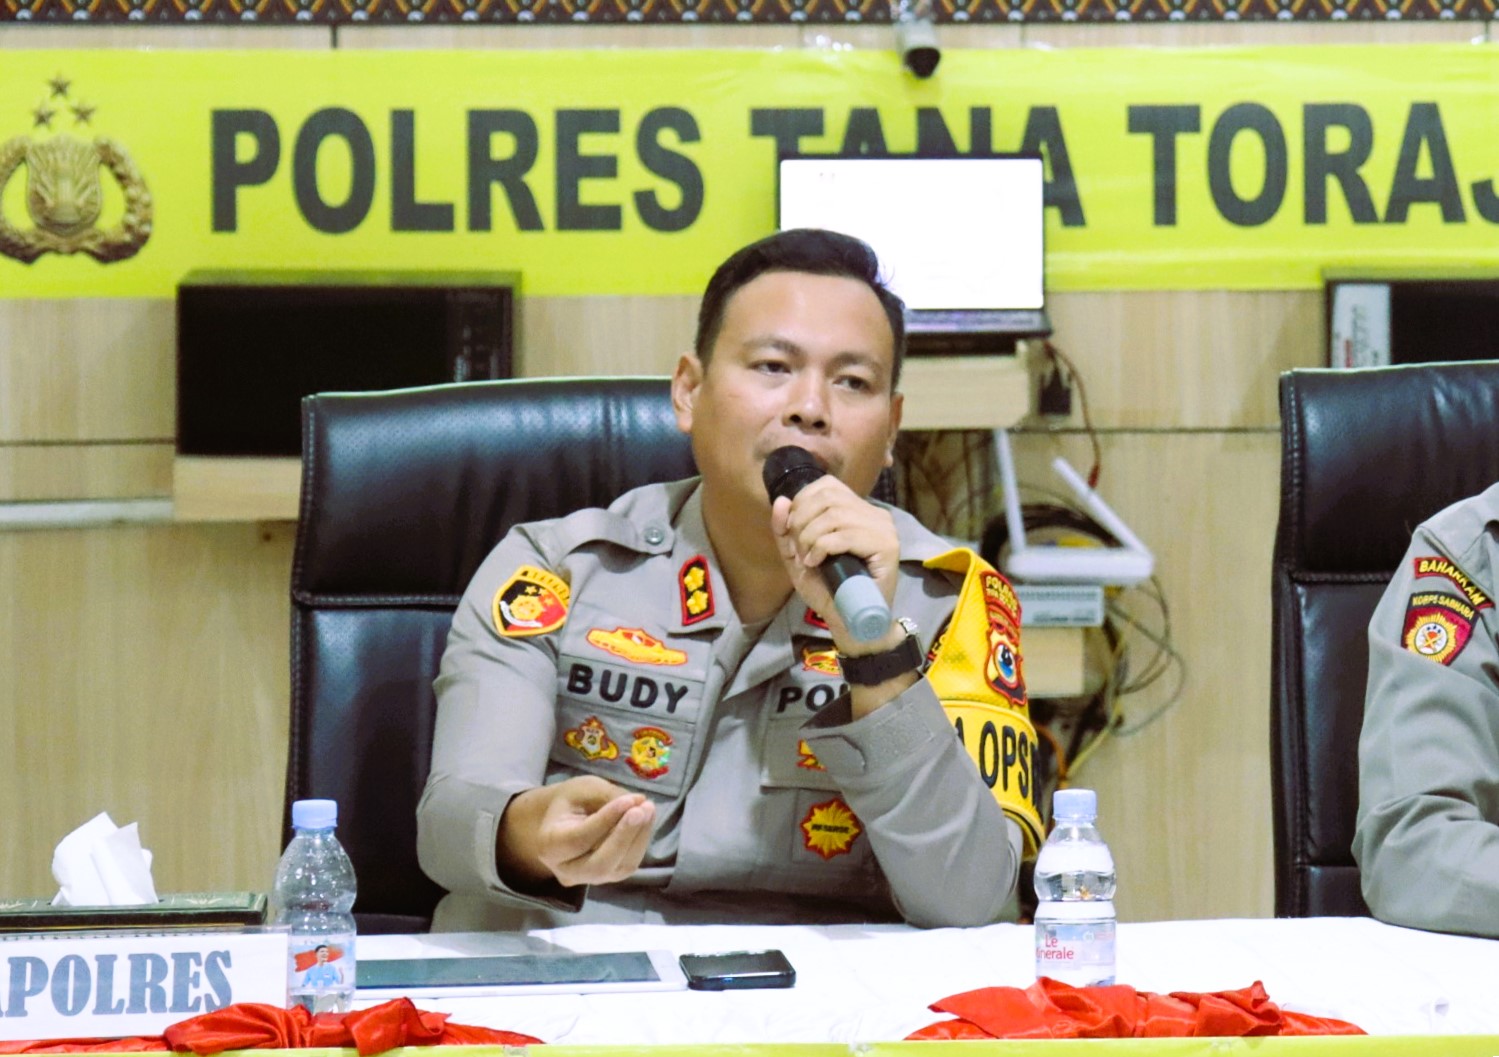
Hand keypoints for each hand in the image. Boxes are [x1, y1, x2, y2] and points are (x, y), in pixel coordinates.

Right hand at [497, 775, 655, 890]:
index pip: (579, 839)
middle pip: (599, 864)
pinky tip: (647, 819)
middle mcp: (566, 870)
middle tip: (644, 807)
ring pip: (618, 867)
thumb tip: (639, 802)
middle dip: (625, 835)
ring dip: (639, 837)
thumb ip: (607, 795)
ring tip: (649, 808)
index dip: (606, 820)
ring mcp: (589, 879)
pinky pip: (628, 864)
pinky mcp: (609, 878)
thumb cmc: (570, 801)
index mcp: (549, 845)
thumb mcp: (583, 788)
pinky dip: (641, 841)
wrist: (564, 820)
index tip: (629, 800)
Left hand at [770, 475, 900, 653]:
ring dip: (810, 538)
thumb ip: (786, 530)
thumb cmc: (828, 590)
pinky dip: (822, 547)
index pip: (827, 485)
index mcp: (858, 510)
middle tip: (799, 550)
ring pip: (835, 516)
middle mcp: (875, 514)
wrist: (851, 622)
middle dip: (802, 522)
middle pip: (828, 498)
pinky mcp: (887, 546)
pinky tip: (817, 562)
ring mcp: (884, 529)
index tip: (793, 532)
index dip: (802, 503)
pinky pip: (845, 535)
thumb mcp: (798, 556)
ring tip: (808, 559)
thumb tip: (781, 501)